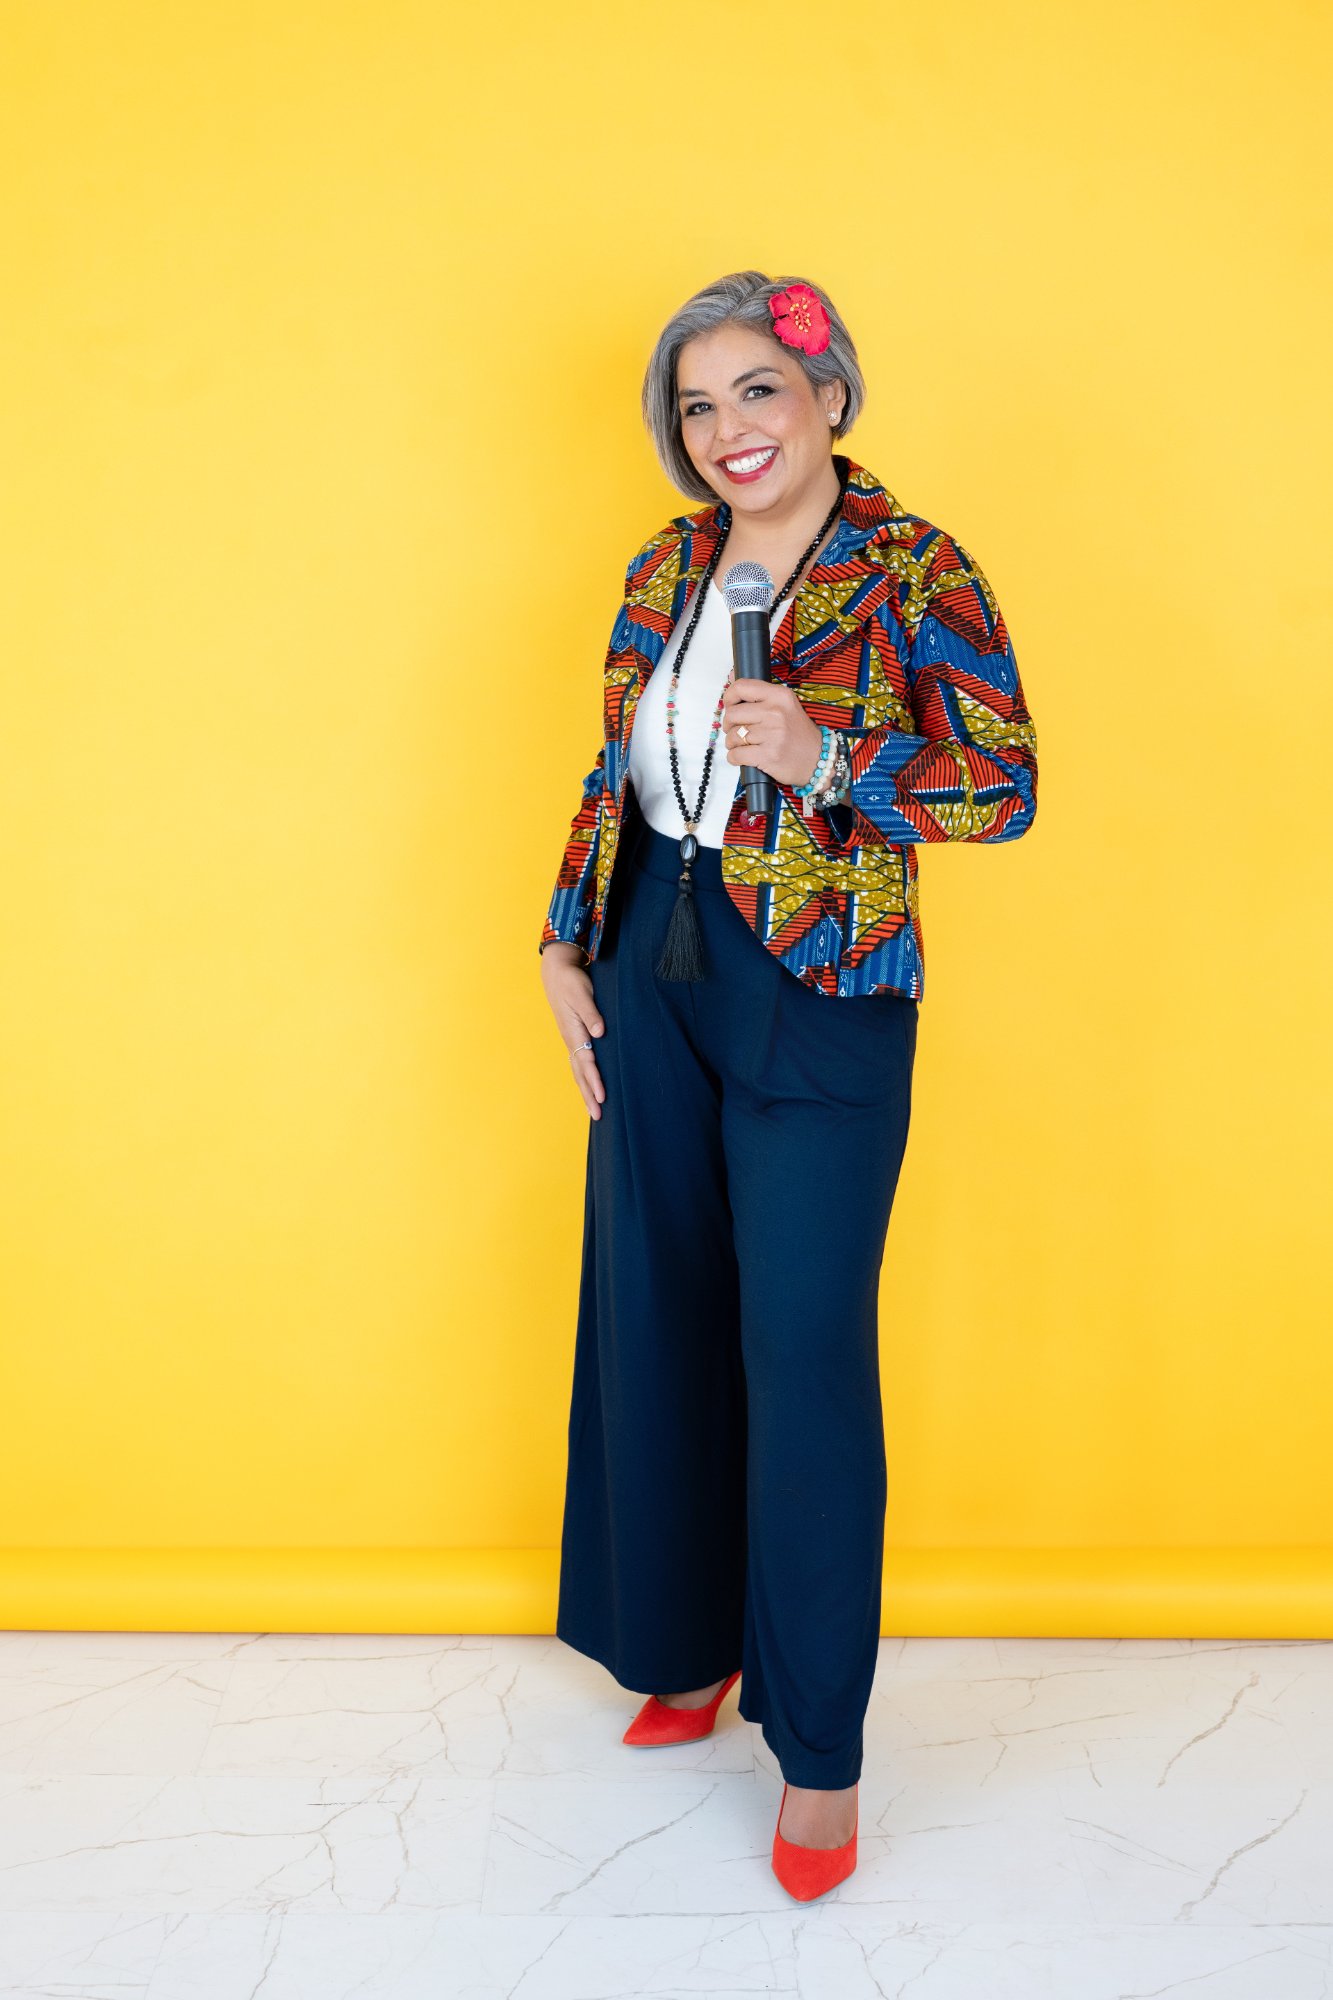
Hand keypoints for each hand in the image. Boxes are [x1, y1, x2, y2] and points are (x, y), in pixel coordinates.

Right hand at [540, 943, 606, 1119]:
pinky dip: (584, 1079)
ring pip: (578, 1072)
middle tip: (598, 1116)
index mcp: (574, 1032)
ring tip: (593, 1110)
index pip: (586, 1062)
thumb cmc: (571, 981)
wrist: (557, 972)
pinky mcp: (574, 1037)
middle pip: (580, 1074)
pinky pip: (579, 1064)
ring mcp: (571, 1040)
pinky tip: (589, 1087)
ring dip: (586, 1091)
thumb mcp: (582, 993)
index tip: (603, 1097)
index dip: (595, 1081)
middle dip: (589, 1096)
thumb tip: (600, 1033)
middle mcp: (571, 1040)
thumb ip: (591, 1013)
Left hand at [721, 679, 823, 787]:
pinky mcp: (767, 755)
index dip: (729, 697)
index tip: (730, 706)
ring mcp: (772, 735)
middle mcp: (775, 712)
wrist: (818, 760)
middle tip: (737, 730)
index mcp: (779, 696)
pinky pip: (735, 755)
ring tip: (743, 745)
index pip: (742, 687)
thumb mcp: (785, 706)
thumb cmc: (799, 734)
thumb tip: (731, 677)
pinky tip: (742, 756)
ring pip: (733, 736)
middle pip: (733, 714)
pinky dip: (734, 757)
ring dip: (732, 743)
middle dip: (729, 725)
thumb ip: (759, 695)